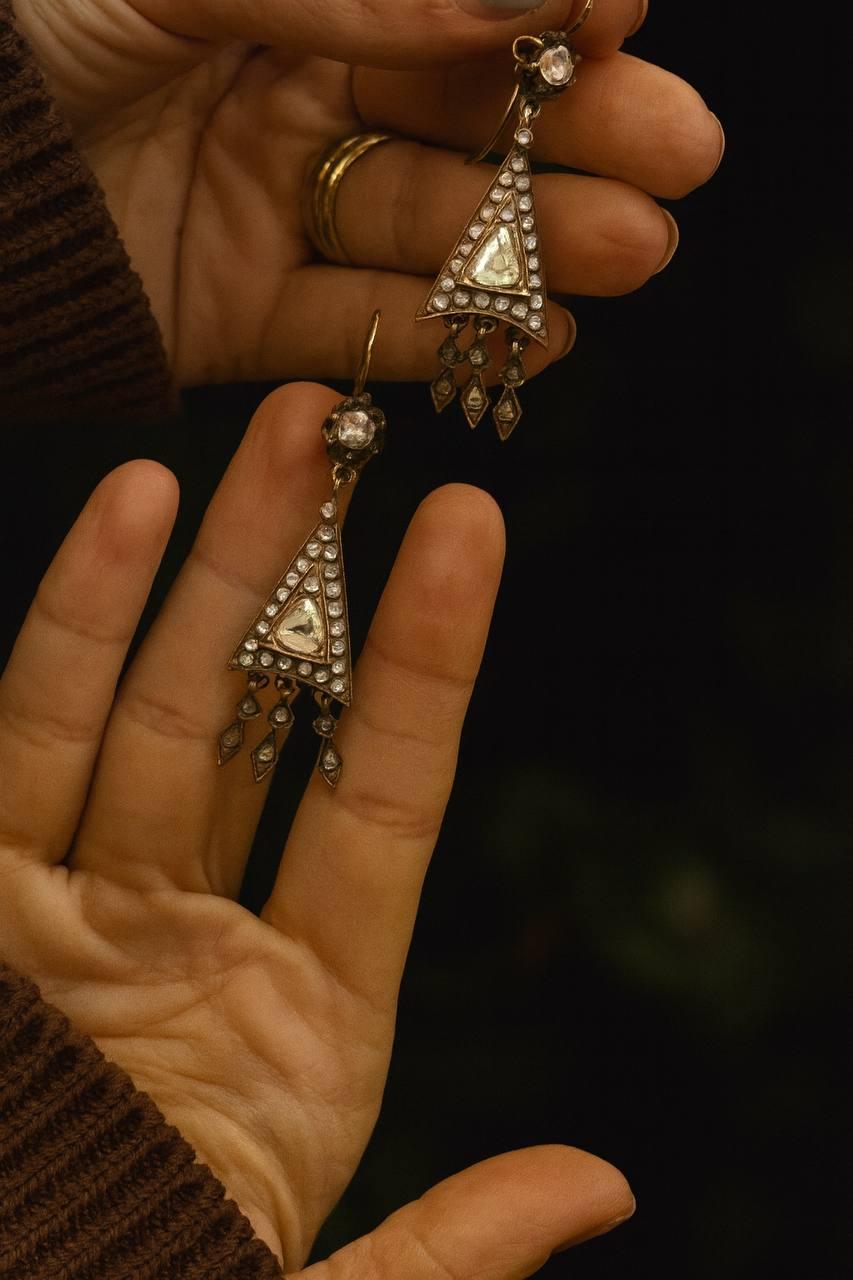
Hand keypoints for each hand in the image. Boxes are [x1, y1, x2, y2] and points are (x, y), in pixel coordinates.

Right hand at [0, 382, 631, 1266]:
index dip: (427, 663)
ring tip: (255, 442)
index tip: (470, 534)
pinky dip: (63, 633)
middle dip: (298, 572)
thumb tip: (597, 1187)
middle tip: (343, 432)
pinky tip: (112, 519)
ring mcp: (81, 907)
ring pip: (143, 704)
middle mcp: (193, 933)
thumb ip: (448, 1241)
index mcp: (302, 1017)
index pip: (380, 799)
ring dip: (195, 568)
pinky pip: (19, 749)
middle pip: (256, 718)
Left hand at [12, 0, 721, 386]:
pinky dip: (439, 339)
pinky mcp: (240, 319)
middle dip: (574, 135)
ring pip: (425, 232)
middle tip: (680, 152)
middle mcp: (289, 101)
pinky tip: (539, 339)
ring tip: (633, 250)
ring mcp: (269, 215)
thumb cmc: (14, 44)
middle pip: (459, 122)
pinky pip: (353, 331)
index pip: (444, 5)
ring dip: (531, 245)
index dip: (543, 7)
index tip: (625, 9)